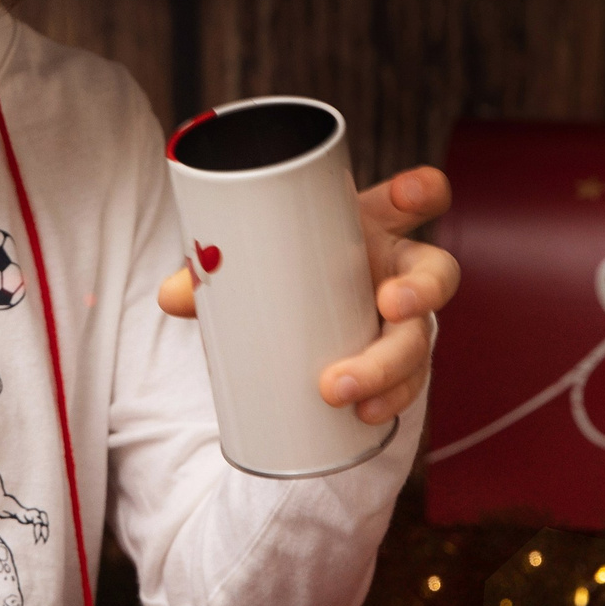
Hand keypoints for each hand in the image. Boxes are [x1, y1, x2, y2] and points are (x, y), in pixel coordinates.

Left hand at [158, 165, 458, 425]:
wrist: (291, 316)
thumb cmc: (282, 269)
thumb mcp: (257, 260)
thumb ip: (212, 272)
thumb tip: (170, 296)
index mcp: (375, 227)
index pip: (416, 198)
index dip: (423, 190)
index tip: (411, 193)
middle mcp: (400, 271)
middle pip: (434, 274)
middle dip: (421, 288)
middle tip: (391, 304)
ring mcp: (404, 322)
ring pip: (420, 339)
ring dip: (391, 365)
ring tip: (345, 388)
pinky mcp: (398, 364)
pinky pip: (408, 383)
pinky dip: (387, 400)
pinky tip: (364, 415)